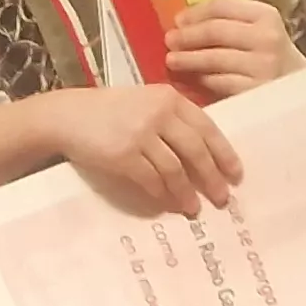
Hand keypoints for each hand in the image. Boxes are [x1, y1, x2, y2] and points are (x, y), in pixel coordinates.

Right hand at [45, 83, 243, 216]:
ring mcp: (140, 134)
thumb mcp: (145, 103)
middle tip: (223, 198)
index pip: (207, 127)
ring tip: (194, 208)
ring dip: (188, 192)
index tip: (236, 174)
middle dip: (212, 177)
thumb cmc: (110, 111)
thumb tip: (205, 154)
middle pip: (196, 150)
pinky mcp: (123, 155)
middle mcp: (158, 113)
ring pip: (175, 169)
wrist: (68, 116)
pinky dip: (162, 194)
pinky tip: (168, 203)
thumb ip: (172, 119)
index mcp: (168, 98)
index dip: (224, 153)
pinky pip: (151, 180)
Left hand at [165, 0, 301, 99]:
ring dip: (188, 59)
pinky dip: (201, 80)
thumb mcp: (258, 29)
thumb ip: (229, 21)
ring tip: (172, 61)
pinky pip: (219, 82)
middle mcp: (266, 37)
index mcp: (265, 15)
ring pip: (214, 58)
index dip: (194, 12)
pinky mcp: (255, 90)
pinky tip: (191, 80)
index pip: (221, 6)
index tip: (178, 20)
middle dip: (187, 36)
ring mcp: (262, 65)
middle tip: (169, 41)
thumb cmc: (272, 55)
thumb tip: (183, 22)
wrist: (301, 88)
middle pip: (214, 30)